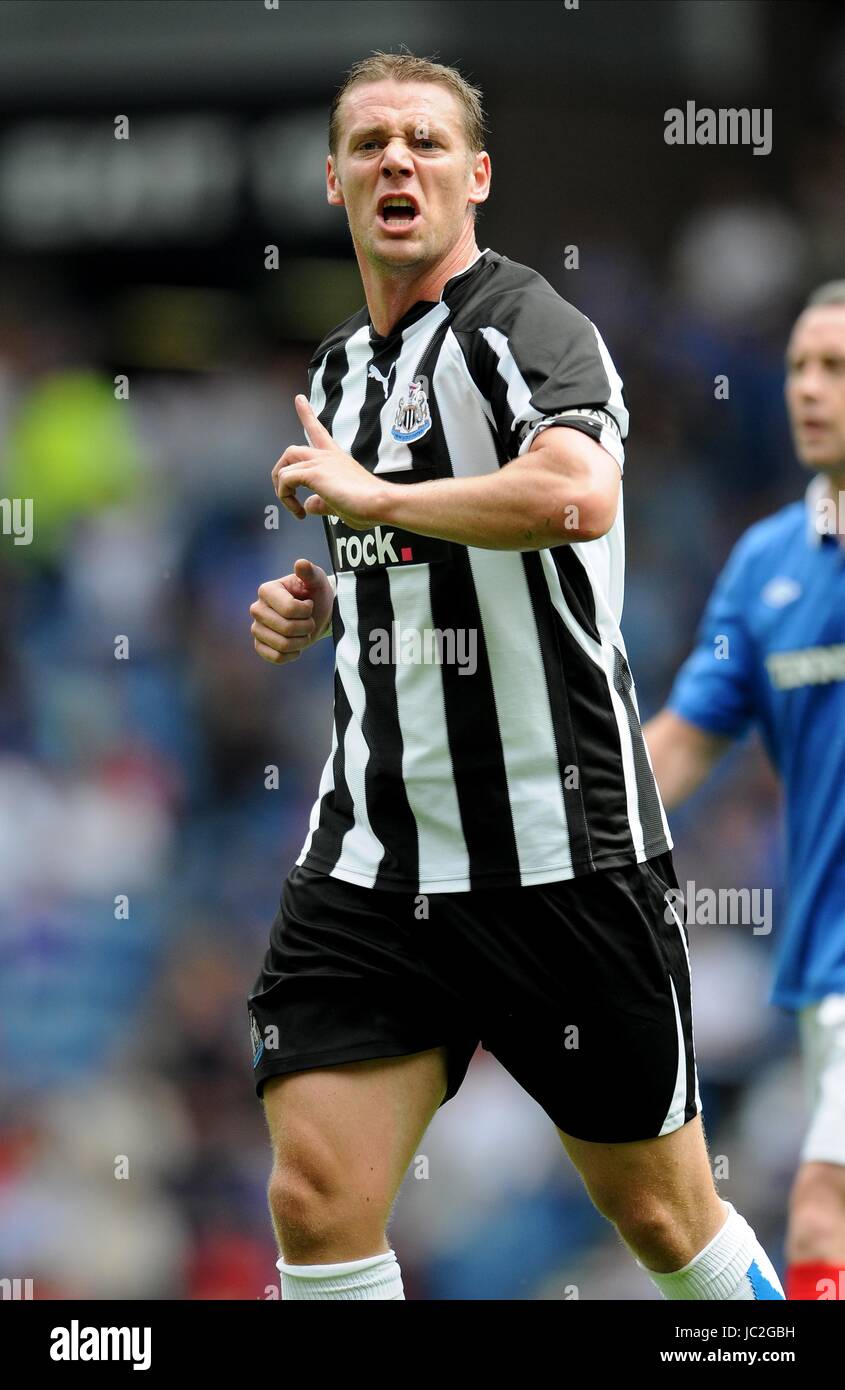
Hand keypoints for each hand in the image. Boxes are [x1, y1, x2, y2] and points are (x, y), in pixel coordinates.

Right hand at [250, 558, 333, 664]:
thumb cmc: (315, 593)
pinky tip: (297, 645)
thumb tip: (300, 564)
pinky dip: (292, 654)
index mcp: (266, 590)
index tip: (309, 604)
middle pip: (286, 629)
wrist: (316, 614)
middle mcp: (257, 609)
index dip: (306, 611)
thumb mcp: (317, 581)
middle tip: (310, 621)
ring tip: (305, 632)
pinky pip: (276, 657)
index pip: (289, 609)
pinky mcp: (260, 645)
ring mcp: (256, 628)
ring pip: (282, 645)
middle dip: (306, 627)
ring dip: (301, 642)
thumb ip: (310, 573)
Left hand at [272, 395, 388, 529]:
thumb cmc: (369, 504)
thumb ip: (321, 503)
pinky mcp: (314, 473)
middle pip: (291, 451)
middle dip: (280, 471)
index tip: (299, 399)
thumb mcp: (340, 503)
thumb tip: (309, 505)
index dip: (306, 414)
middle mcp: (327, 456)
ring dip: (282, 491)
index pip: (317, 431)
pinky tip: (298, 511)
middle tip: (284, 493)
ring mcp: (320, 462)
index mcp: (336, 458)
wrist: (381, 502)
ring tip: (294, 508)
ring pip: (284, 467)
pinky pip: (285, 480)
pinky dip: (286, 498)